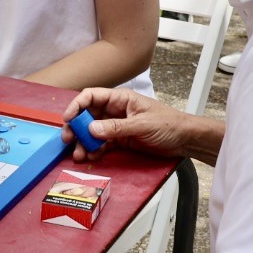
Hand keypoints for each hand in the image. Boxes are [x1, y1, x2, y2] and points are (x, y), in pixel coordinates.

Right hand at [64, 87, 195, 161]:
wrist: (184, 139)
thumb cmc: (168, 124)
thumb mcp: (141, 124)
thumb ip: (116, 127)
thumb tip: (91, 130)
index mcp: (120, 98)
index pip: (91, 96)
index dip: (77, 105)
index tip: (68, 119)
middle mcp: (115, 110)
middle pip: (87, 115)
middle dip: (76, 128)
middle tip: (68, 140)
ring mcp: (116, 126)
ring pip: (92, 132)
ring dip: (83, 142)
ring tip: (79, 154)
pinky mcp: (120, 140)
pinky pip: (102, 144)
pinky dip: (94, 150)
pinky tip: (91, 156)